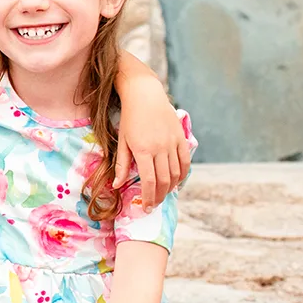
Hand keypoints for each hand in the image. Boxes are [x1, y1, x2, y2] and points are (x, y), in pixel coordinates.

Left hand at [115, 93, 191, 208]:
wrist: (145, 94)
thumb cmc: (129, 118)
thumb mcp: (122, 141)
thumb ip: (122, 165)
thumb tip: (117, 186)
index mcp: (143, 150)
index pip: (148, 181)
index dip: (148, 197)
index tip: (146, 208)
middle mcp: (160, 148)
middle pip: (163, 180)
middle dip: (159, 196)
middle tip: (154, 205)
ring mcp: (173, 142)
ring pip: (176, 173)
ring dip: (170, 187)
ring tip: (162, 195)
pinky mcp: (181, 137)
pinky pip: (185, 161)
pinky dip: (182, 174)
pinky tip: (176, 182)